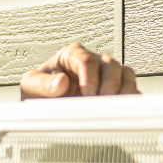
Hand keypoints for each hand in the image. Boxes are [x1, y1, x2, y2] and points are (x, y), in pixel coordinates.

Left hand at [20, 43, 138, 98]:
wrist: (44, 104)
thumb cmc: (39, 90)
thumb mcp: (32, 86)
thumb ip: (43, 84)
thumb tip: (59, 82)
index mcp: (71, 55)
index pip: (87, 60)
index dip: (90, 78)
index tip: (87, 94)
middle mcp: (92, 61)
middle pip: (110, 65)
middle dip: (109, 85)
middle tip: (102, 102)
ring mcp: (106, 73)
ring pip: (125, 73)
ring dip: (123, 90)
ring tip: (114, 106)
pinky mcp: (116, 87)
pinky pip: (130, 87)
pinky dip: (130, 97)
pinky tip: (124, 108)